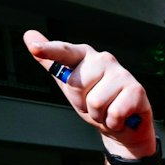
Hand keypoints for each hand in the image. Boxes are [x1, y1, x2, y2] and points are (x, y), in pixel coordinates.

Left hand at [23, 32, 157, 160]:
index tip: (34, 46)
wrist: (123, 129)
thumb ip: (51, 63)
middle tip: (94, 106)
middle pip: (76, 85)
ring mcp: (122, 73)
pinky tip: (121, 118)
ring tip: (108, 112)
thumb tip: (28, 35)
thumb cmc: (96, 104)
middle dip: (83, 104)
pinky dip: (114, 123)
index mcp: (85, 56)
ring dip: (100, 116)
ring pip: (95, 102)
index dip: (49, 50)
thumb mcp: (69, 86)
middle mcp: (103, 59)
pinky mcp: (136, 90)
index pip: (65, 51)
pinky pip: (113, 113)